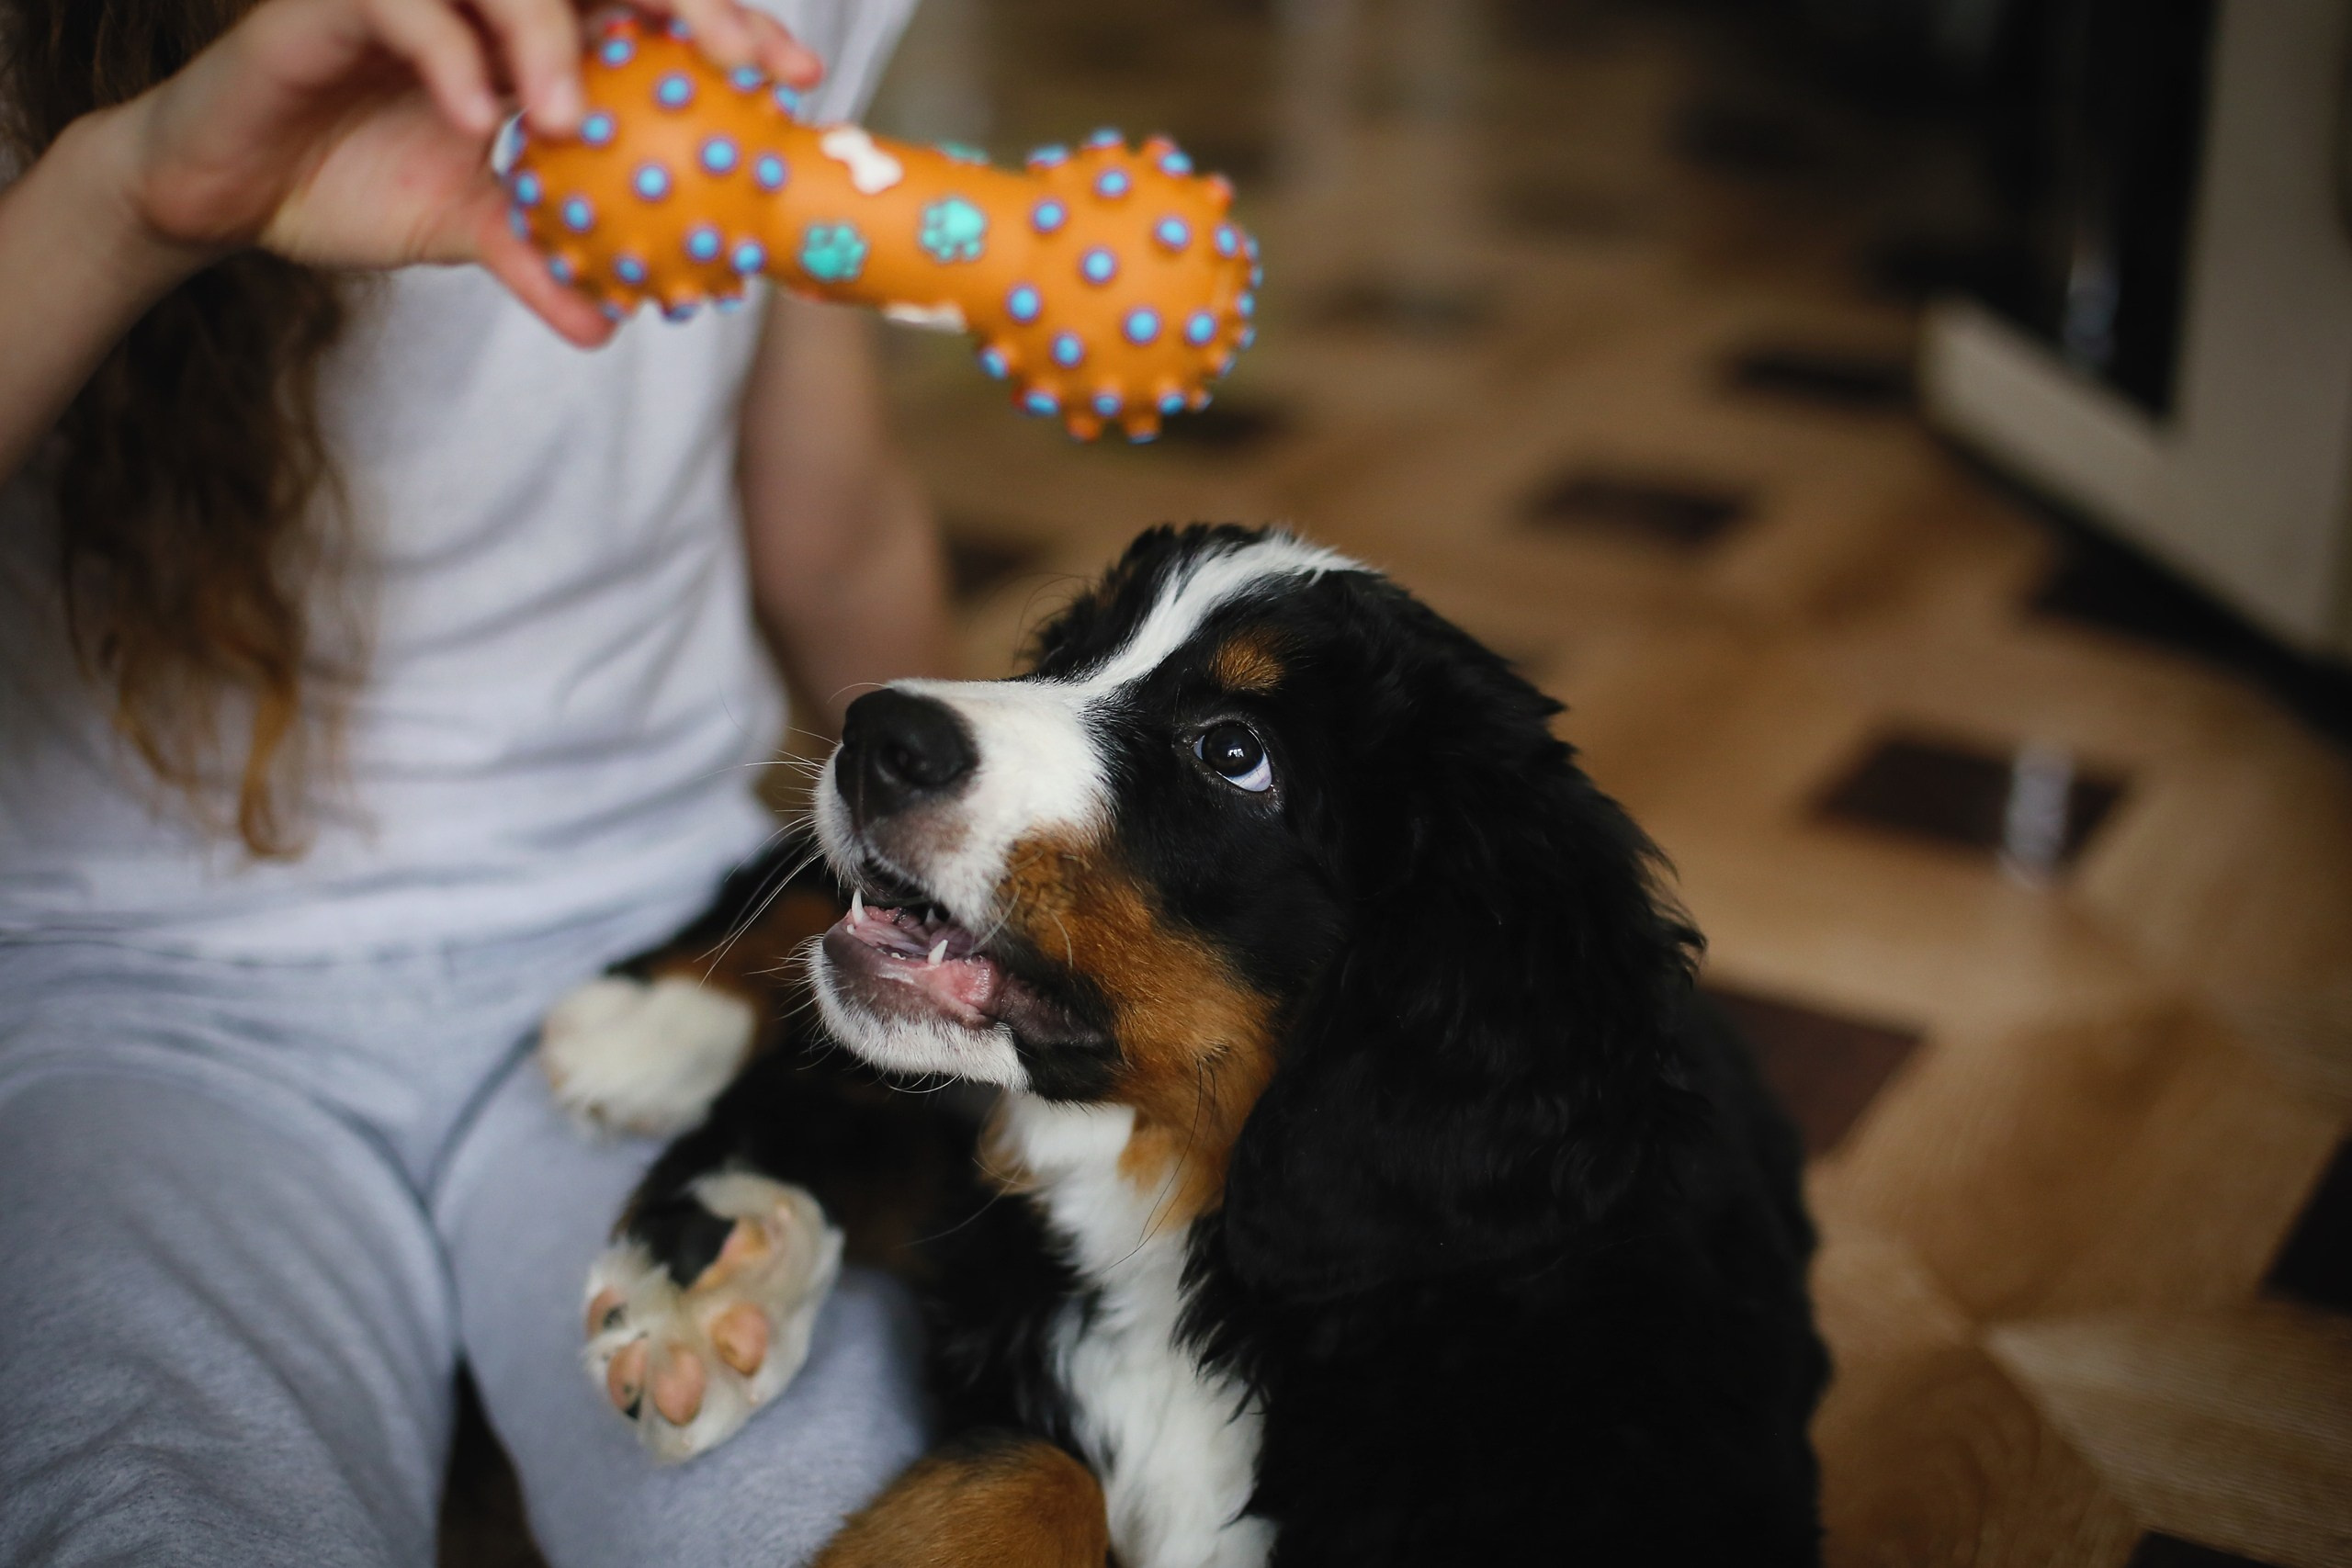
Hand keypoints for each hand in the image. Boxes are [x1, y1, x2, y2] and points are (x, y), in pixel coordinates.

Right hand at [110, 0, 821, 344]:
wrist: (230, 189)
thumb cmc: (358, 186)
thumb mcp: (468, 232)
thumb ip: (543, 262)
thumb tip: (610, 328)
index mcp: (538, 29)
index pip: (647, 9)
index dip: (727, 27)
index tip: (795, 81)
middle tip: (735, 59)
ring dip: (550, 37)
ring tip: (568, 121)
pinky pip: (403, 10)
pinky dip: (447, 61)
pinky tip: (476, 125)